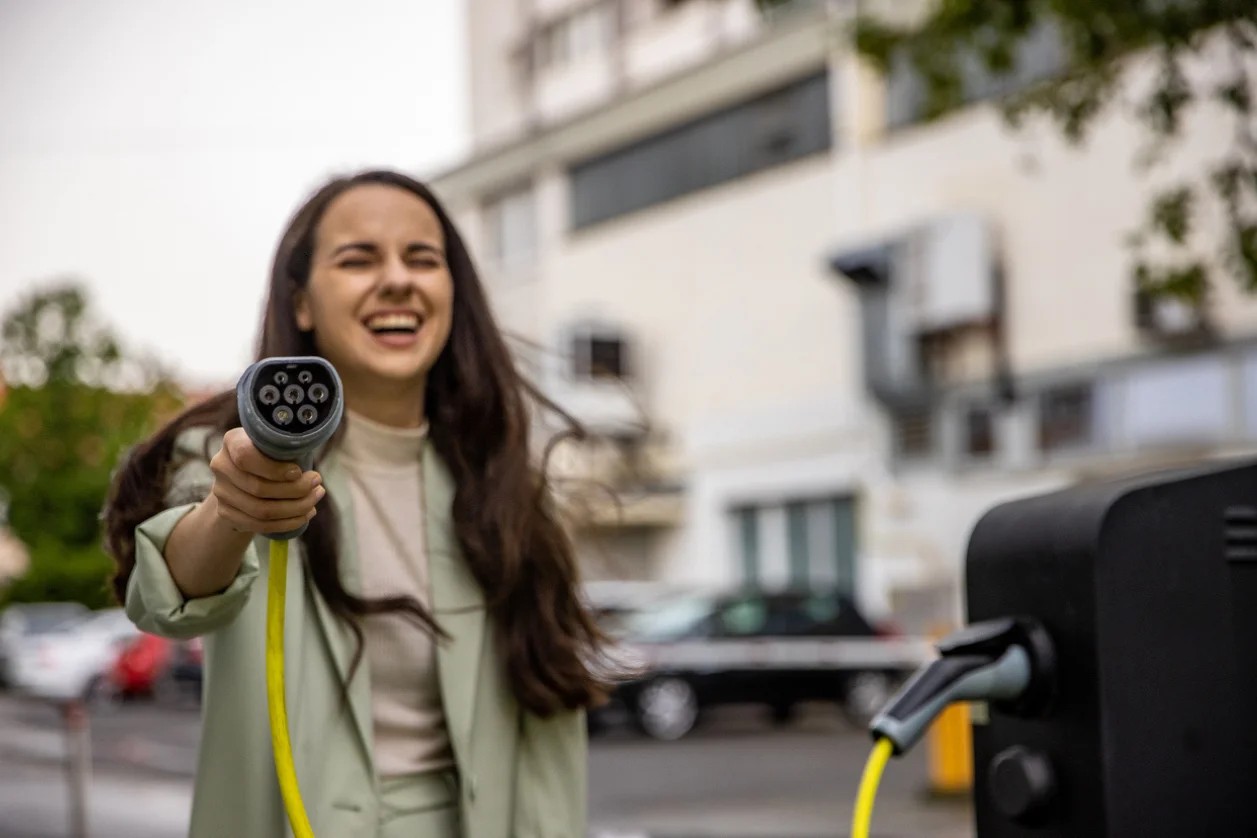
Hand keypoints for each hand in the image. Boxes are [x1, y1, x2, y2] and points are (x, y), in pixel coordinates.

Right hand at [207, 427, 324, 534]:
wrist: (243, 476)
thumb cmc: (270, 455)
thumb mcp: (276, 445)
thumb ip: (288, 450)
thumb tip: (313, 476)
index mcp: (233, 441)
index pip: (246, 457)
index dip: (274, 469)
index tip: (299, 472)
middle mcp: (221, 465)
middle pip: (258, 488)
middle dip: (295, 490)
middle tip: (318, 486)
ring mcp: (220, 492)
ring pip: (261, 510)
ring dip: (295, 508)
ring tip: (314, 500)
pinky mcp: (226, 513)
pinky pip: (259, 525)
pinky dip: (287, 523)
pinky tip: (304, 515)